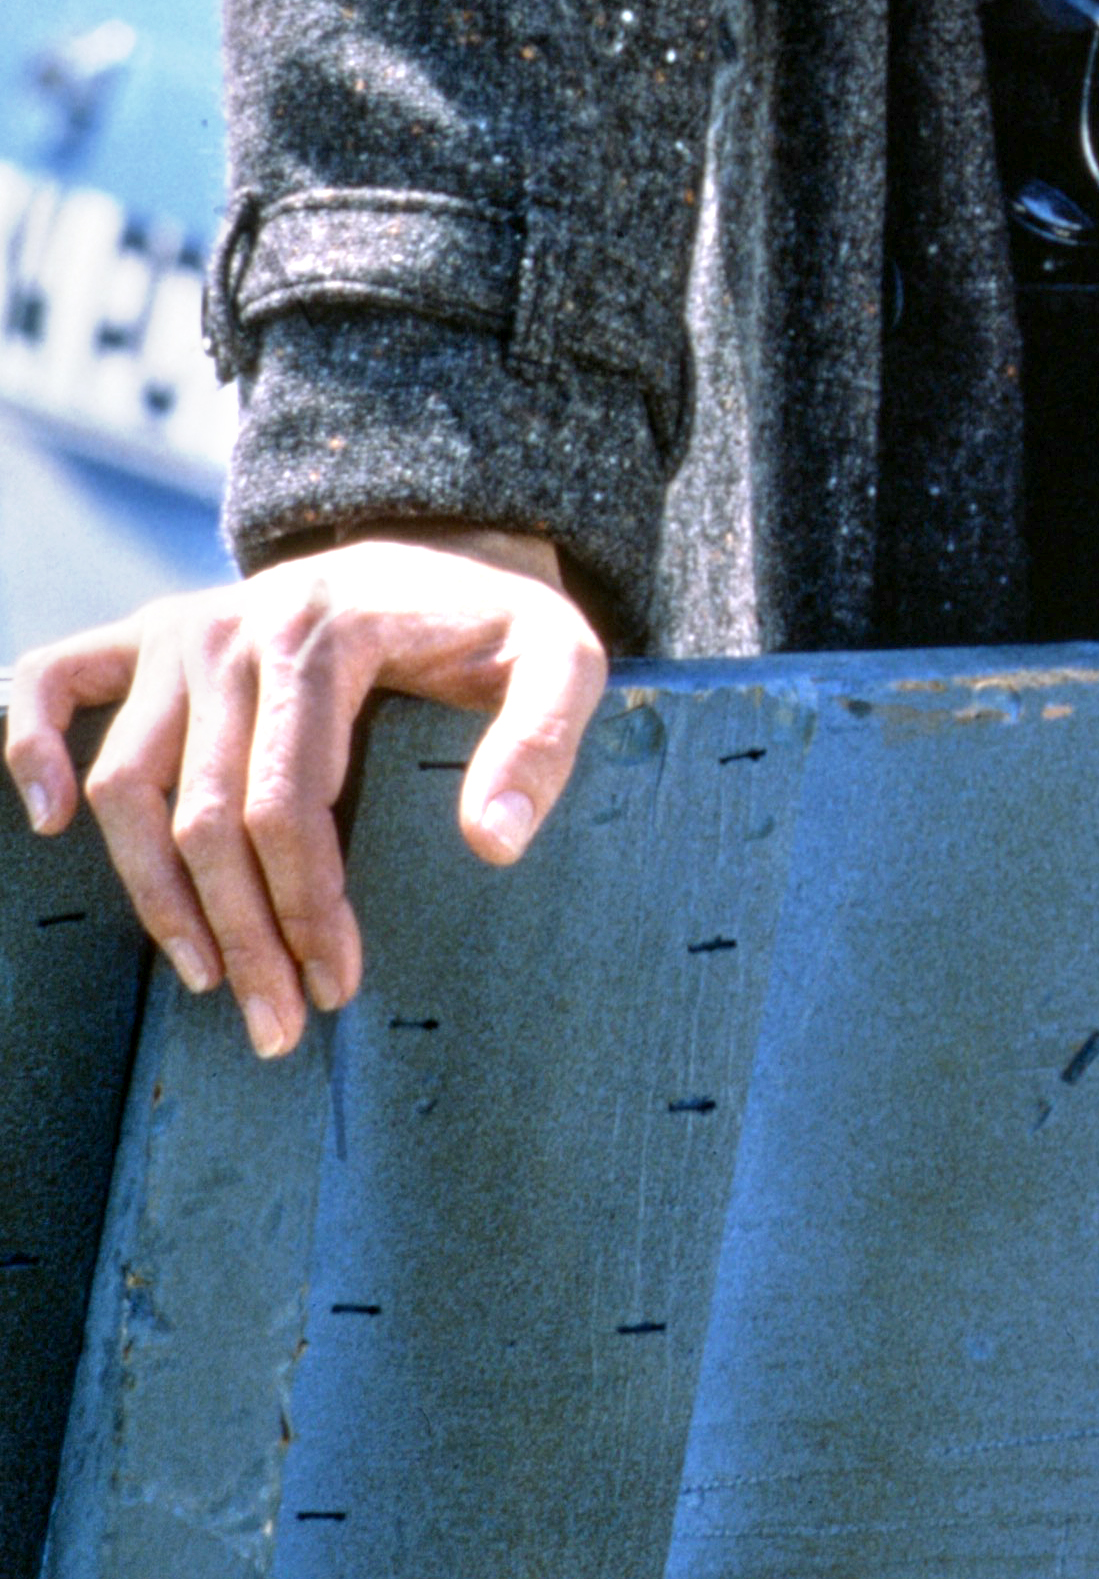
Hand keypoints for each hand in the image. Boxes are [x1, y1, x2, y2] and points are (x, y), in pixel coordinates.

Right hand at [7, 525, 608, 1058]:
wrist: (442, 555)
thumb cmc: (497, 627)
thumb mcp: (565, 662)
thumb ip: (542, 743)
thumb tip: (492, 845)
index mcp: (328, 634)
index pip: (290, 804)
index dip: (307, 905)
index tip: (339, 983)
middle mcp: (236, 627)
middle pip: (206, 815)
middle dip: (241, 933)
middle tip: (276, 1023)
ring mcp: (181, 628)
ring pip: (128, 784)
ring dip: (154, 895)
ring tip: (206, 977)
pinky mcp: (145, 634)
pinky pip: (52, 678)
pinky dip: (29, 743)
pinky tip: (52, 823)